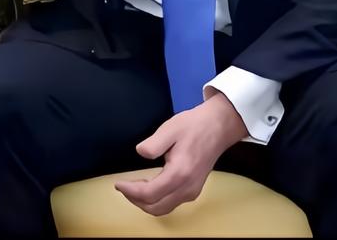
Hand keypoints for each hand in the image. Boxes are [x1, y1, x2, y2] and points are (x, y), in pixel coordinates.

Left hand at [115, 92, 248, 214]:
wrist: (218, 127)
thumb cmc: (193, 126)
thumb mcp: (170, 129)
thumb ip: (153, 144)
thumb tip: (140, 153)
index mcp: (179, 173)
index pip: (149, 194)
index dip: (130, 191)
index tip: (117, 183)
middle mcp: (187, 188)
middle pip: (156, 207)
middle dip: (135, 200)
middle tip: (122, 186)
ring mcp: (192, 191)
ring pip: (163, 208)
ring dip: (145, 202)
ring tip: (132, 187)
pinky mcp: (193, 190)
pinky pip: (170, 203)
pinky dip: (155, 200)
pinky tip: (147, 186)